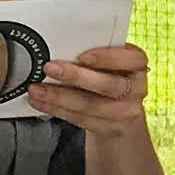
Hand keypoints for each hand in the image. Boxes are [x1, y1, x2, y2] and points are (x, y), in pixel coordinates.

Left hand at [27, 39, 150, 138]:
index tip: (82, 56)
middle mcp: (136, 89)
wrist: (121, 114)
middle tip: (49, 68)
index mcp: (137, 64)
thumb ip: (96, 54)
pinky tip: (41, 102)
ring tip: (36, 89)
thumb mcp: (111, 62)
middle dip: (76, 77)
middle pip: (108, 85)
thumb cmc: (110, 77)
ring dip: (59, 97)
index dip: (106, 58)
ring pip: (90, 105)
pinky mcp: (109, 128)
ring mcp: (125, 112)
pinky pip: (80, 119)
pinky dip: (57, 110)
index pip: (130, 59)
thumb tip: (60, 46)